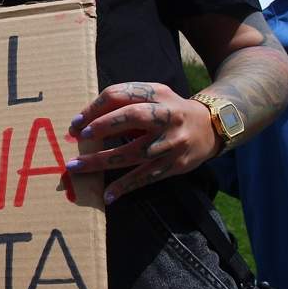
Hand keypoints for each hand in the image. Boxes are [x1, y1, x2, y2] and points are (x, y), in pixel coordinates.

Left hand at [66, 82, 219, 202]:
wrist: (211, 127)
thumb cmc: (169, 110)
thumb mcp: (153, 97)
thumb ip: (125, 105)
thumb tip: (84, 124)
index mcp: (157, 94)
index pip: (121, 95)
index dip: (95, 108)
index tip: (76, 123)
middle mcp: (167, 116)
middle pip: (132, 117)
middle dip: (103, 127)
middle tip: (79, 137)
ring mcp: (172, 142)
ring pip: (135, 152)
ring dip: (102, 160)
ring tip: (76, 167)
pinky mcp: (175, 164)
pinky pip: (146, 177)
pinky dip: (125, 186)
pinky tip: (108, 195)